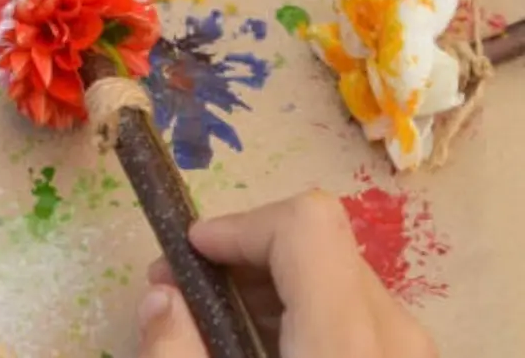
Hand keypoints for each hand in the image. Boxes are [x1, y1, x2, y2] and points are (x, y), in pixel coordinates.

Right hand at [136, 190, 438, 357]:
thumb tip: (160, 296)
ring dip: (265, 281)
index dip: (238, 223)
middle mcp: (392, 333)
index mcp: (345, 340)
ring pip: (332, 273)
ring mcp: (407, 349)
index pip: (305, 223)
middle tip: (178, 291)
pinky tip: (259, 346)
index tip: (189, 251)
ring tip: (213, 323)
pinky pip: (350, 309)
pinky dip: (298, 310)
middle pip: (316, 244)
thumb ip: (176, 351)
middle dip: (240, 253)